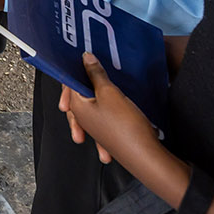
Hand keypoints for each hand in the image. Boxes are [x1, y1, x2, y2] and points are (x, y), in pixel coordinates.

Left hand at [58, 53, 165, 172]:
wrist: (145, 154)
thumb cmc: (125, 126)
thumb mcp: (109, 92)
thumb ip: (96, 74)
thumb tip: (86, 60)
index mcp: (77, 106)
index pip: (69, 82)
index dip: (77, 69)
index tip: (86, 59)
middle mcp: (83, 117)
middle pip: (79, 93)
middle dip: (87, 80)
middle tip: (95, 68)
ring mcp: (95, 125)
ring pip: (93, 102)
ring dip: (101, 93)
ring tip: (109, 84)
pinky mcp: (108, 130)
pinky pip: (104, 113)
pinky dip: (111, 104)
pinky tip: (120, 102)